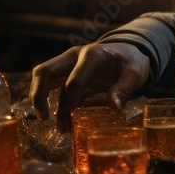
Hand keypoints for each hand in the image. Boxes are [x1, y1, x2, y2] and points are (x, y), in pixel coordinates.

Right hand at [29, 42, 151, 131]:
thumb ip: (124, 89)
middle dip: (40, 96)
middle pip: (45, 71)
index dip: (69, 103)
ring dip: (39, 96)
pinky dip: (45, 96)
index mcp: (93, 55)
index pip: (74, 81)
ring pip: (42, 74)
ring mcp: (68, 61)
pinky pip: (50, 81)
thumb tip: (115, 108)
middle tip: (44, 118)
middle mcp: (75, 55)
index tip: (69, 122)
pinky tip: (52, 114)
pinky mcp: (66, 69)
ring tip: (44, 119)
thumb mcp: (135, 73)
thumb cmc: (132, 62)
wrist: (129, 51)